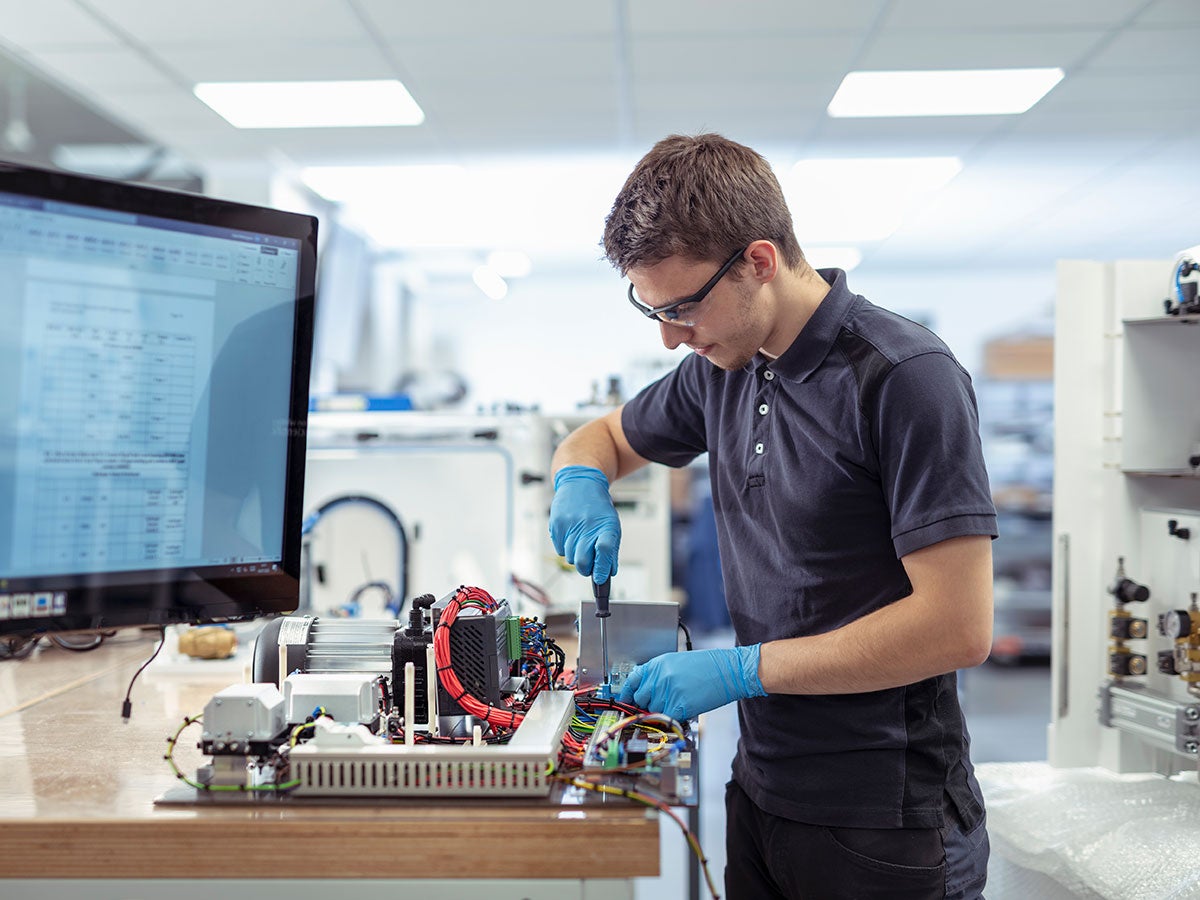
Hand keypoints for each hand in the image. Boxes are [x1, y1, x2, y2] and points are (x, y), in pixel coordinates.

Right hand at [548, 465, 620, 582]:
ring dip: (576, 556)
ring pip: (570, 558)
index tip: (599, 579)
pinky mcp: (556, 525)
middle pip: (582, 560)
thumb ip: (611, 550)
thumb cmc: (598, 508)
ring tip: (581, 541)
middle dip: (585, 569)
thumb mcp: (611, 525)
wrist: (580, 483)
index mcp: (606, 525)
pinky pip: (560, 549)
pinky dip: (566, 547)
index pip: (603, 550)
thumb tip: (609, 573)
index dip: (601, 568)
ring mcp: (569, 525)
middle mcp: (587, 525)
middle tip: (589, 566)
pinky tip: (571, 534)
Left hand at [619, 645, 765, 720]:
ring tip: (680, 702)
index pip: (632, 680)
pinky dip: (674, 719)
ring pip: (654, 711)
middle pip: (640, 699)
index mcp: (658, 664)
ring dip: (664, 711)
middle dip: (648, 704)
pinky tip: (684, 710)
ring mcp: (668, 691)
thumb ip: (659, 675)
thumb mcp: (677, 663)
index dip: (627, 693)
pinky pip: (667, 719)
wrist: (729, 670)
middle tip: (662, 704)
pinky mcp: (678, 705)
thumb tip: (647, 690)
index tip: (625, 701)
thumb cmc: (708, 667)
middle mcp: (659, 676)